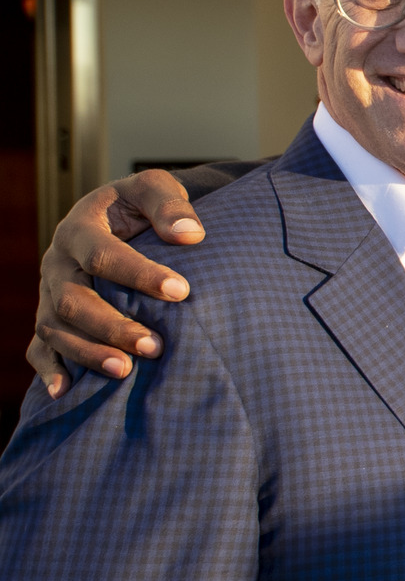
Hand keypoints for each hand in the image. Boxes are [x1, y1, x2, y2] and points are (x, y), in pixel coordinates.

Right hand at [27, 172, 202, 395]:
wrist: (116, 216)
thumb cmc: (139, 205)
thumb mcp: (154, 188)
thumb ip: (169, 204)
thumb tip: (190, 235)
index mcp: (79, 229)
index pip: (103, 255)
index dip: (139, 274)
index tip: (179, 291)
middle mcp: (57, 263)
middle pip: (73, 301)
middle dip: (112, 326)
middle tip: (155, 345)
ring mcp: (48, 292)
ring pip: (55, 328)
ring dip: (88, 352)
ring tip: (126, 371)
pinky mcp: (50, 315)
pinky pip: (39, 347)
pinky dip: (48, 370)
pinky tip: (65, 392)